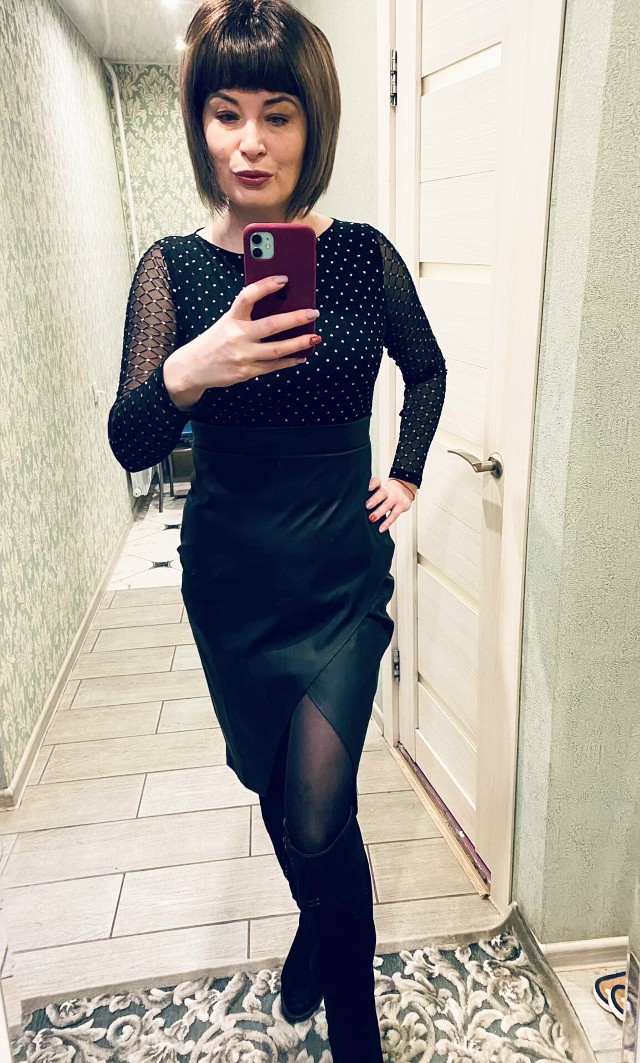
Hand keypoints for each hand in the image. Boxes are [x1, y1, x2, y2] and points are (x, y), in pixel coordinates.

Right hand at [170, 274, 321, 393]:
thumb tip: (280, 306)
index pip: (248, 296)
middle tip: (313, 312)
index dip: (266, 286)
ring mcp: (242, 356)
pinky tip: (302, 355)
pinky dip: (290, 361)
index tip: (284, 279)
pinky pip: (273, 366)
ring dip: (299, 343)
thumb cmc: (215, 340)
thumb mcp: (226, 322)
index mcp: (231, 318)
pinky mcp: (247, 372)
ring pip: (277, 350)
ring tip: (315, 337)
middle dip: (295, 318)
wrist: (193, 367)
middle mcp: (236, 336)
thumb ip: (248, 315)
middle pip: (271, 325)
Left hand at [365, 476, 415, 532]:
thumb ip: (368, 495)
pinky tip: (381, 529)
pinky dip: (387, 523)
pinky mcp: (402, 506)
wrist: (404, 489)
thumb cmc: (385, 493)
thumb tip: (353, 506)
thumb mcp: (378, 489)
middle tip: (367, 506)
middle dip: (374, 499)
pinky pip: (394, 515)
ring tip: (371, 519)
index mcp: (380, 485)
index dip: (371, 484)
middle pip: (382, 493)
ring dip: (379, 512)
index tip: (366, 488)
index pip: (376, 482)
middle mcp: (388, 490)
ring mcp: (396, 498)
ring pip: (388, 504)